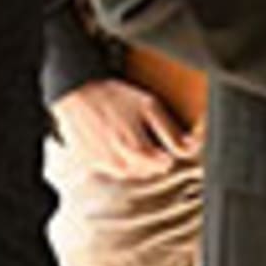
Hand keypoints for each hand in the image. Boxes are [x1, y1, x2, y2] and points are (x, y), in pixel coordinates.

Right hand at [52, 77, 194, 177]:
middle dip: (153, 156)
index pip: (165, 165)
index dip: (168, 150)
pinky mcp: (88, 164)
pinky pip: (111, 168)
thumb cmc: (113, 96)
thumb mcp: (150, 107)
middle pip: (149, 171)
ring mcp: (102, 166)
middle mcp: (118, 165)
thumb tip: (189, 149)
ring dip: (136, 159)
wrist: (75, 93)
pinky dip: (117, 158)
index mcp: (136, 151)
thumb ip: (171, 132)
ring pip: (131, 172)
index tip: (163, 139)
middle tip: (145, 133)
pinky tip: (114, 140)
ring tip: (128, 135)